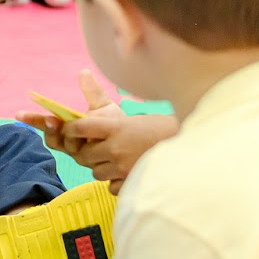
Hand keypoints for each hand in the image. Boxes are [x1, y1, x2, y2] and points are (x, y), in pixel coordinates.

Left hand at [17, 71, 172, 192]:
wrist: (188, 146)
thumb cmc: (160, 129)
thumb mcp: (131, 114)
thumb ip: (101, 100)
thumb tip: (82, 72)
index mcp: (117, 127)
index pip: (81, 128)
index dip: (71, 130)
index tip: (71, 131)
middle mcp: (117, 147)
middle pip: (84, 155)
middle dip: (87, 152)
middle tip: (97, 149)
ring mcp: (123, 167)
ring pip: (96, 172)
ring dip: (102, 167)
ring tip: (117, 159)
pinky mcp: (131, 182)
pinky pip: (110, 186)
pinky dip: (116, 181)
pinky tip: (127, 171)